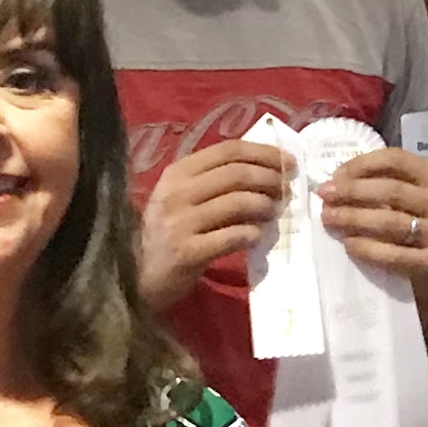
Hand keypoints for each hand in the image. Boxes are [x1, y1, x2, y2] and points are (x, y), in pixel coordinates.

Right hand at [137, 137, 291, 315]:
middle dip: (271, 178)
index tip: (288, 161)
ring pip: (238, 202)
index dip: (264, 153)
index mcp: (177, 172)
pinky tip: (257, 237)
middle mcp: (176, 192)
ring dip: (265, 206)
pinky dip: (253, 234)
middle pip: (236, 173)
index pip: (228, 150)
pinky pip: (233, 236)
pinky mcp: (187, 251)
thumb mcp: (185, 199)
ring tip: (274, 212)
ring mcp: (180, 222)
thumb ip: (217, 182)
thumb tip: (269, 170)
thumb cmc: (169, 233)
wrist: (139, 276)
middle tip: (287, 189)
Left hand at [316, 141, 427, 284]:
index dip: (362, 164)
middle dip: (352, 191)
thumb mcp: (413, 201)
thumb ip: (384, 187)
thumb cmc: (420, 230)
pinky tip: (348, 244)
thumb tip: (336, 184)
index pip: (396, 161)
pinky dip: (366, 248)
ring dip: (353, 218)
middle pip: (391, 190)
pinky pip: (392, 254)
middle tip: (324, 196)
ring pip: (390, 221)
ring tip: (329, 218)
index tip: (336, 175)